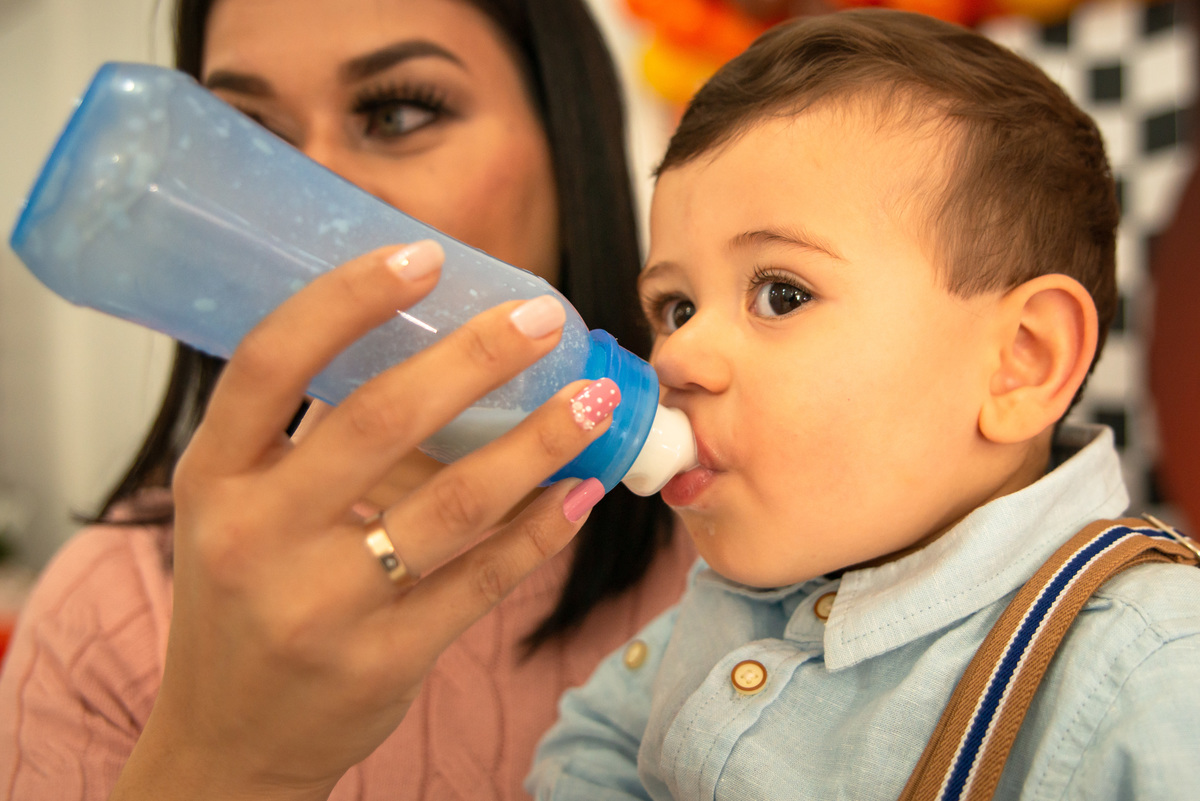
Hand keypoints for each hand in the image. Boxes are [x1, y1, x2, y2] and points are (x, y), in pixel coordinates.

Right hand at [111, 241, 613, 800]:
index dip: (349, 299)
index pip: (270, 362)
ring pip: (455, 506)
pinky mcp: (380, 661)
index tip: (424, 255)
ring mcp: (318, 606)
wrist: (226, 741)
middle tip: (544, 319)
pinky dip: (539, 531)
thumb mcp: (239, 512)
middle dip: (478, 357)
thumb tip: (422, 348)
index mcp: (213, 479)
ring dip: (538, 443)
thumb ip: (307, 439)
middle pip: (380, 420)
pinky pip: (482, 581)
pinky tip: (578, 493)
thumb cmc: (242, 602)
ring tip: (593, 401)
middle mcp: (255, 537)